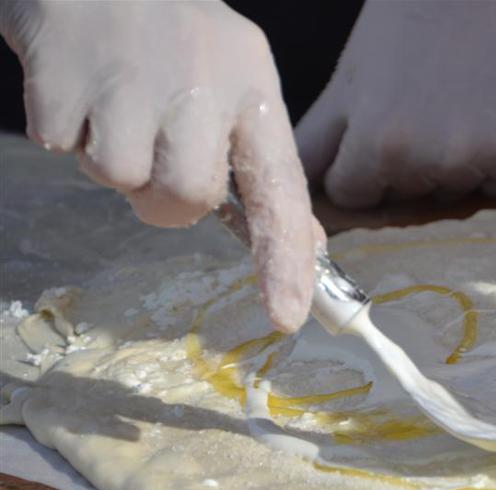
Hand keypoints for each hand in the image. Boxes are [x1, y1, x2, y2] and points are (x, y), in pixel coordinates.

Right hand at [1, 0, 323, 331]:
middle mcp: (204, 82)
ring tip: (114, 107)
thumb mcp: (239, 82)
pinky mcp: (64, 69)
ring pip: (121, 177)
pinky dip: (63, 128)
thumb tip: (305, 244)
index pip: (280, 188)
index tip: (287, 316)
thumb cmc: (176, 37)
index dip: (285, 258)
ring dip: (111, 160)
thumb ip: (264, 163)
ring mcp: (132, 74)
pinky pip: (60, 144)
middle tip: (152, 158)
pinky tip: (79, 86)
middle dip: (163, 200)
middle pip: (186, 196)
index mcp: (254, 89)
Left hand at [295, 0, 495, 208]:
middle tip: (424, 104)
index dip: (360, 162)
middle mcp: (437, 163)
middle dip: (407, 164)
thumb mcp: (349, 78)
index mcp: (379, 146)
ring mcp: (492, 157)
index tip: (376, 127)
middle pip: (408, 195)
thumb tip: (296, 196)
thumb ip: (315, 143)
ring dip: (454, 162)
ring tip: (461, 101)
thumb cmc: (407, 18)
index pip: (355, 194)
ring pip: (458, 191)